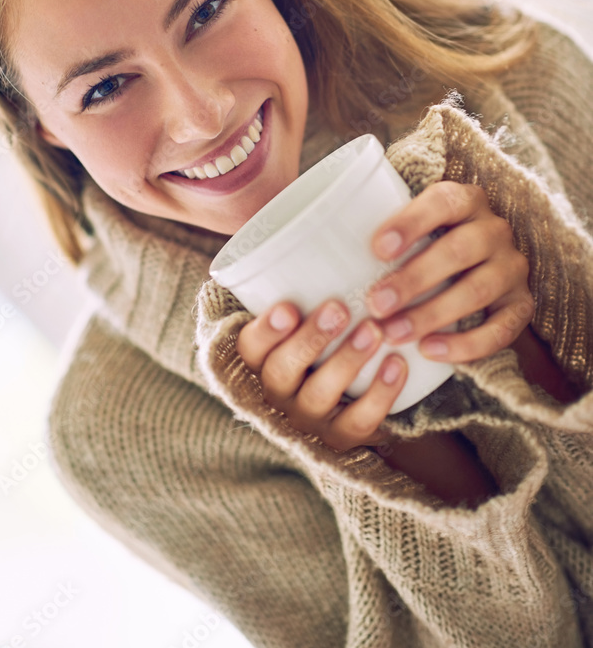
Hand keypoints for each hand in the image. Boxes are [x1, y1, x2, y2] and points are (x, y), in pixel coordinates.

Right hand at [236, 297, 405, 451]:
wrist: (341, 404)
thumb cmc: (314, 339)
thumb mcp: (297, 316)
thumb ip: (298, 280)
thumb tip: (325, 210)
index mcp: (257, 361)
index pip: (248, 348)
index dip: (265, 331)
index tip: (288, 306)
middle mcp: (275, 394)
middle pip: (281, 371)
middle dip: (310, 340)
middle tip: (338, 307)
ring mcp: (308, 419)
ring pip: (320, 396)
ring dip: (347, 361)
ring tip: (374, 329)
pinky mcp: (341, 437)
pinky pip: (359, 421)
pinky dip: (381, 394)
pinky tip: (398, 363)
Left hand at [366, 181, 534, 362]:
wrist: (476, 268)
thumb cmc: (424, 246)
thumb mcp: (410, 229)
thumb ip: (378, 233)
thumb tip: (314, 249)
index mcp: (465, 200)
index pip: (444, 201)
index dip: (412, 223)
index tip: (377, 249)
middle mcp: (494, 229)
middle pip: (459, 250)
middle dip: (414, 279)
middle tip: (375, 304)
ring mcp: (512, 268)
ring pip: (478, 290)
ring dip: (432, 314)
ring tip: (393, 333)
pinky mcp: (521, 305)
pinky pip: (501, 328)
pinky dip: (466, 344)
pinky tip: (430, 350)